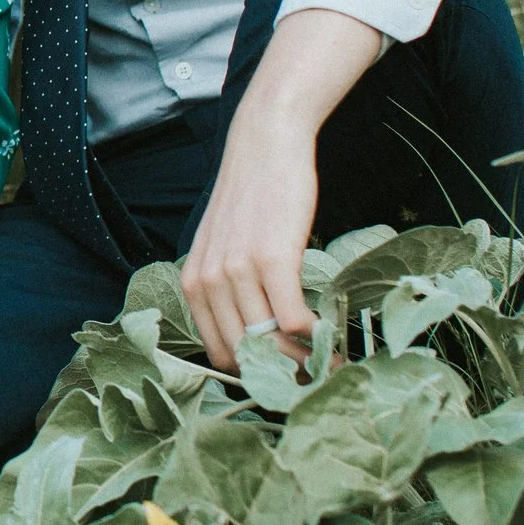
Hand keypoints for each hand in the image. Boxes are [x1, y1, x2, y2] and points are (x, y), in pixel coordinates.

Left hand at [180, 114, 319, 373]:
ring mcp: (237, 272)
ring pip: (271, 341)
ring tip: (330, 361)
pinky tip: (330, 333)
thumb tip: (258, 335)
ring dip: (305, 359)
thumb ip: (228, 287)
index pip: (220, 353)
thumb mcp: (224, 247)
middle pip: (246, 354)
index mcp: (193, 285)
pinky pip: (293, 318)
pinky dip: (315, 335)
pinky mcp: (271, 259)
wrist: (264, 145)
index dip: (255, 374)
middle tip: (315, 378)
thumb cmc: (252, 198)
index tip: (285, 379)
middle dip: (282, 374)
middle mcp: (207, 283)